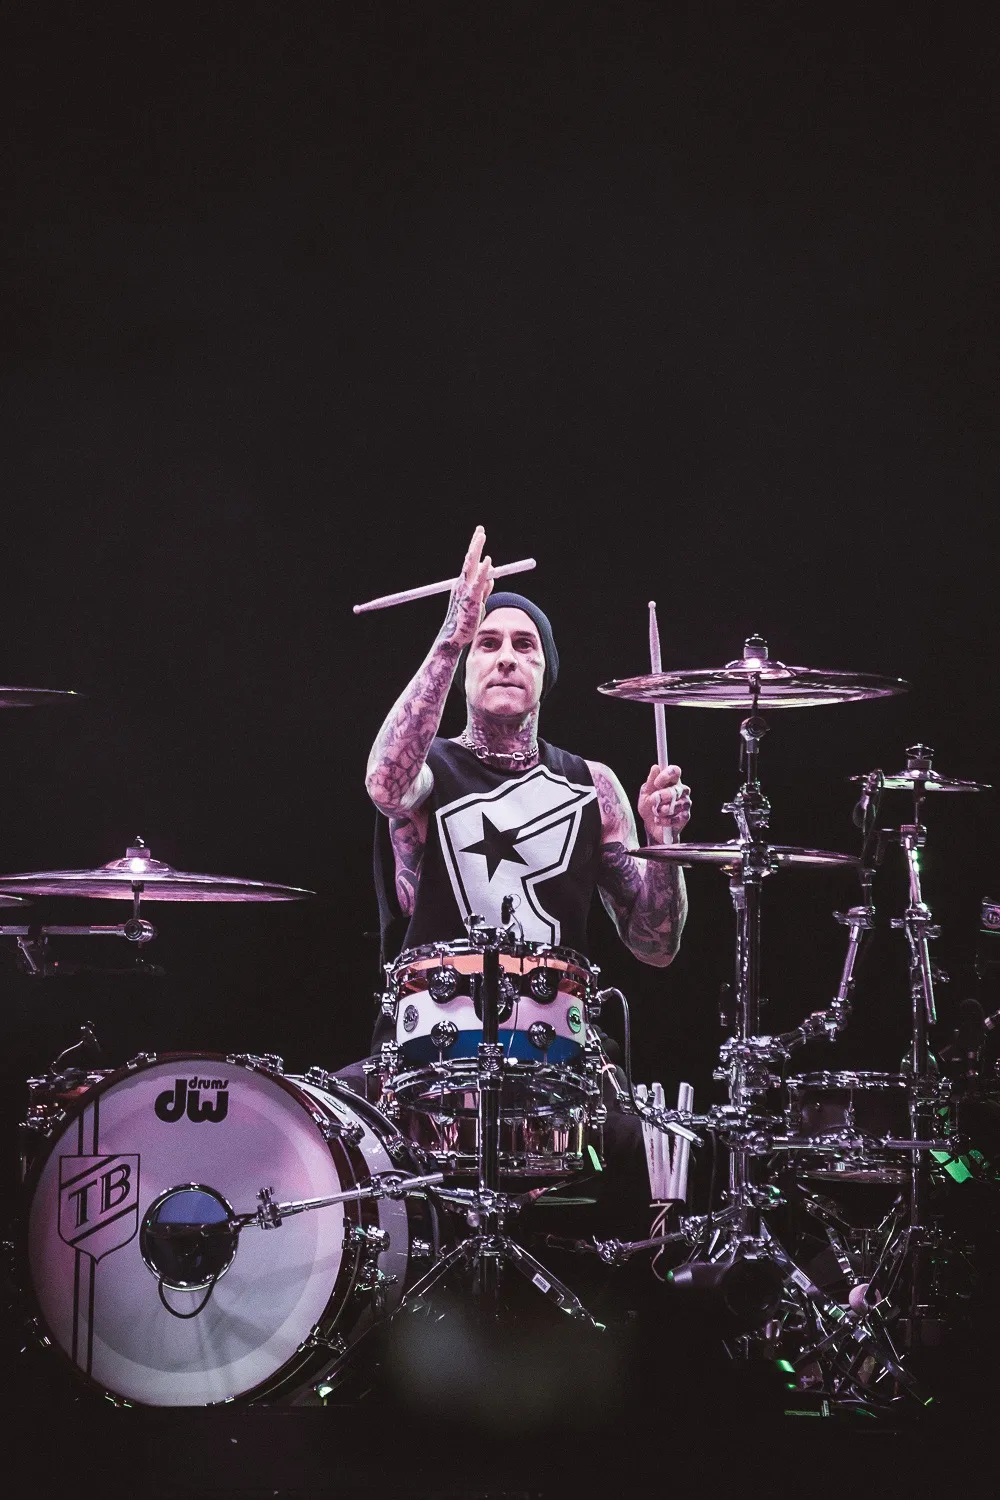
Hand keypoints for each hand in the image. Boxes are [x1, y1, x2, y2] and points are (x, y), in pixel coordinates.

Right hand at [439, 525, 493, 648]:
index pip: (470, 563)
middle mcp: (461, 584)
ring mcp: (465, 590)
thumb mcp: (478, 603)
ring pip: (471, 564)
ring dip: (476, 548)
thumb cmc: (464, 623)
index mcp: (462, 585)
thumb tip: (491, 579)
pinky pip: (478, 581)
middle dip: (475, 543)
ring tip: (481, 534)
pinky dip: (483, 569)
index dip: (475, 548)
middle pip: (469, 559)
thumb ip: (484, 590)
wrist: (454, 638)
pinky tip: (488, 559)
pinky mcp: (471, 598)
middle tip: (480, 529)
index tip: (480, 534)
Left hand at [637, 764, 691, 844]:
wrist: (651, 826)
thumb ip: (650, 782)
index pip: (675, 771)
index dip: (667, 775)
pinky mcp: (685, 816)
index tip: (656, 783)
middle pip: (676, 789)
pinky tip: (659, 820)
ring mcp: (685, 803)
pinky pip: (678, 817)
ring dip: (662, 809)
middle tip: (653, 801)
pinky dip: (665, 820)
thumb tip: (655, 768)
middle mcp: (681, 790)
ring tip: (656, 812)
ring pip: (677, 804)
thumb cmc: (649, 807)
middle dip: (662, 796)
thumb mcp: (645, 794)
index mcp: (671, 781)